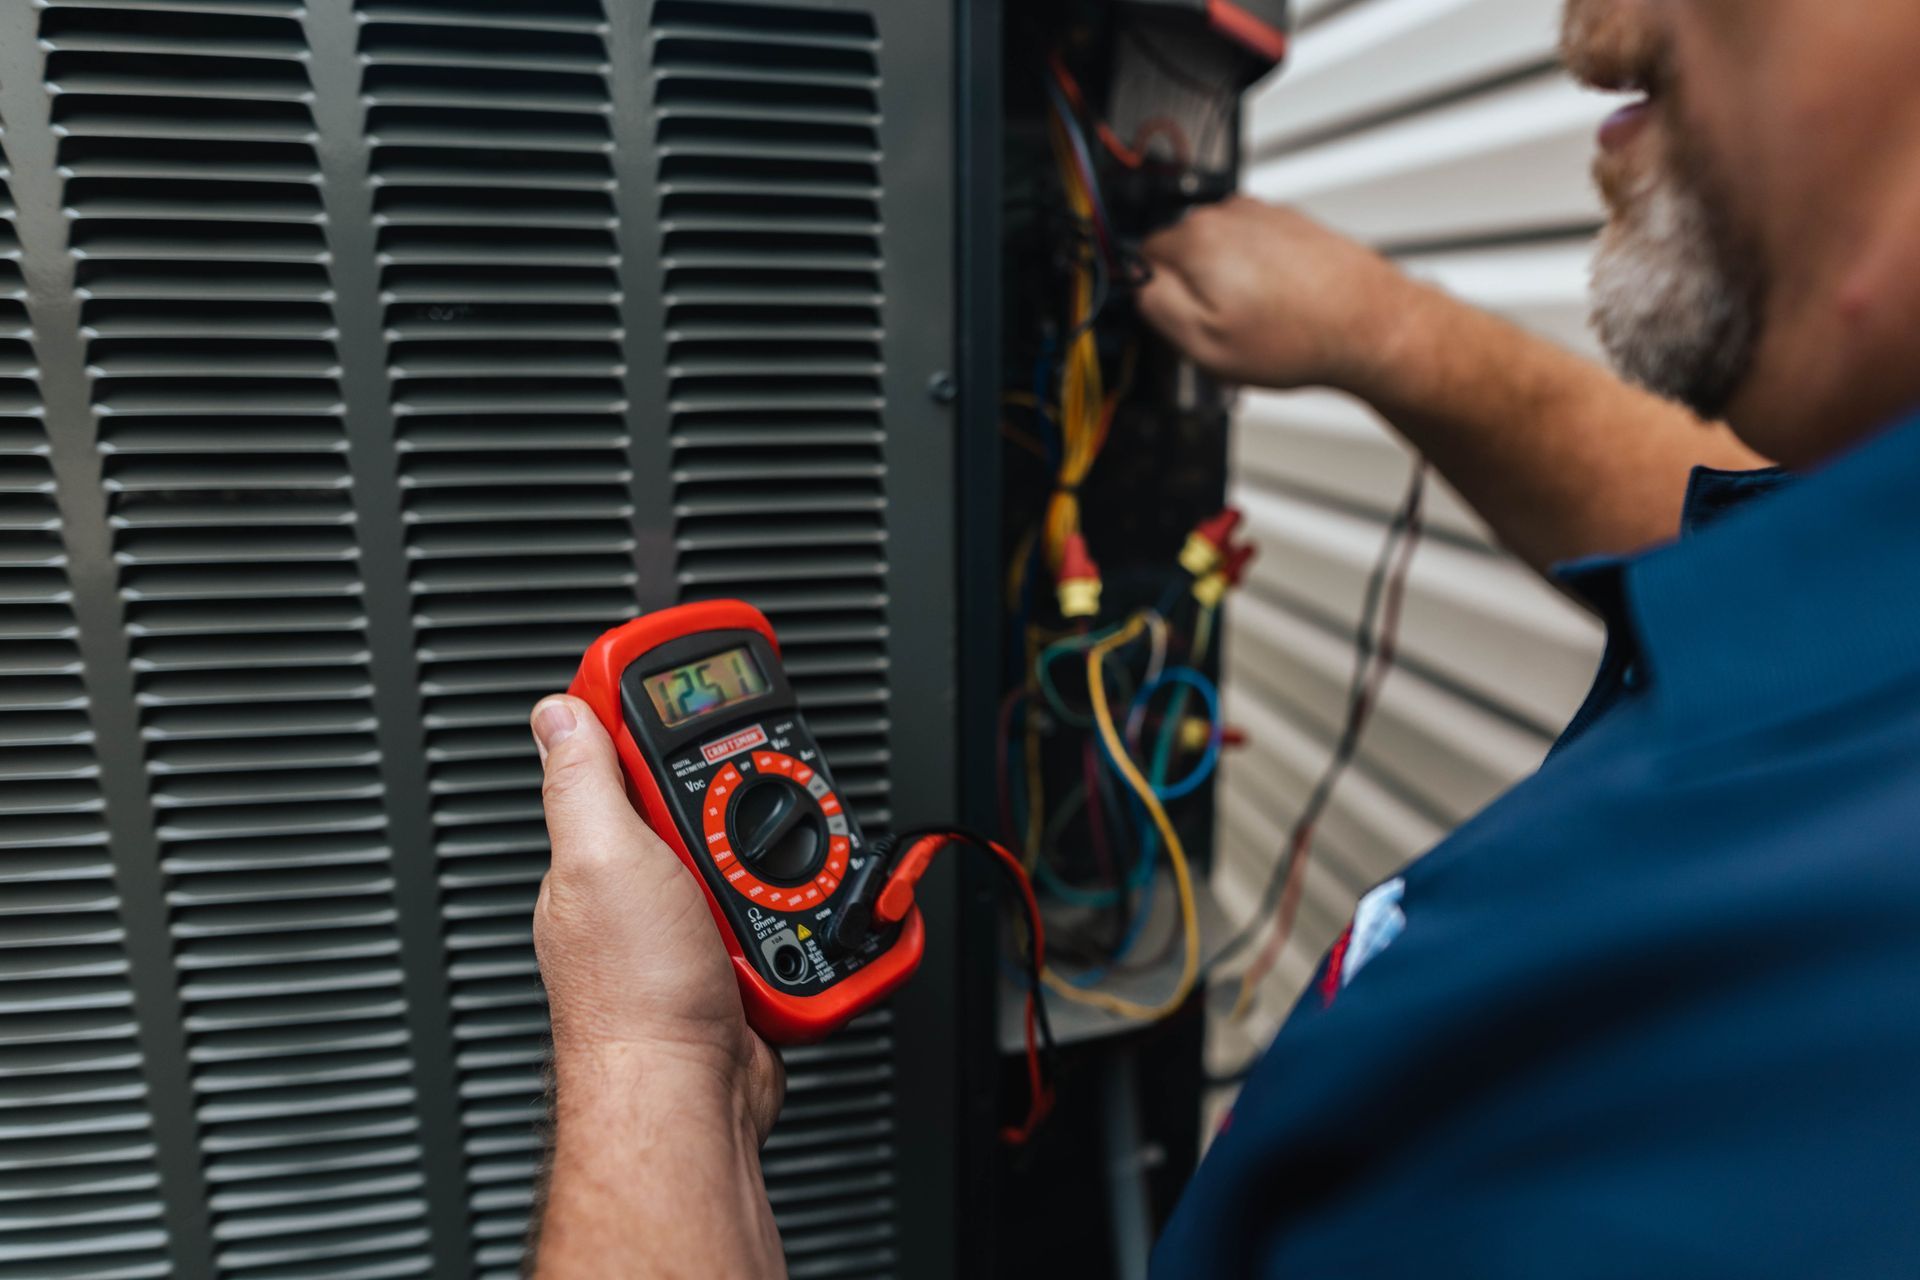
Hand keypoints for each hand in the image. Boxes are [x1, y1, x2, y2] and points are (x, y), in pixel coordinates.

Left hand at [530, 694, 783, 1141]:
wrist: (691, 1094)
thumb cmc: (634, 996)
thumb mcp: (600, 860)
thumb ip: (581, 782)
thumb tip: (557, 711)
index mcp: (594, 852)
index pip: (621, 755)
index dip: (654, 720)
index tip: (693, 694)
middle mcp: (635, 885)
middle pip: (699, 799)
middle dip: (735, 802)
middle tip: (731, 828)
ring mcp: (687, 922)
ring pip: (748, 851)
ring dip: (772, 862)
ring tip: (758, 888)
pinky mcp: (735, 955)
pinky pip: (781, 906)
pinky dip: (797, 910)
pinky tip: (783, 922)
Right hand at [1138, 196, 1413, 395]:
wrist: (1371, 326)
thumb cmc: (1299, 338)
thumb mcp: (1203, 343)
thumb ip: (1154, 304)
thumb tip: (1135, 281)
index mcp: (1196, 239)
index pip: (1142, 258)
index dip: (1156, 298)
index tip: (1179, 323)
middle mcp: (1227, 215)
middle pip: (1182, 253)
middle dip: (1194, 290)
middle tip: (1222, 331)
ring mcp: (1262, 215)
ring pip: (1219, 253)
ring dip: (1228, 284)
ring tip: (1258, 322)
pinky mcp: (1290, 225)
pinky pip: (1254, 252)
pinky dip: (1258, 277)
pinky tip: (1279, 308)